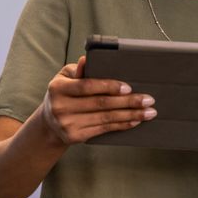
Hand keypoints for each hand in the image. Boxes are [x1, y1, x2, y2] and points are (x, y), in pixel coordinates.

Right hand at [41, 55, 156, 144]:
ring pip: (105, 118)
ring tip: (148, 112)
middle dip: (128, 102)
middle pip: (100, 104)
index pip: (87, 86)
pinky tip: (134, 121)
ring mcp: (67, 124)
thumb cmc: (63, 94)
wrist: (49, 124)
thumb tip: (86, 60)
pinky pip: (103, 129)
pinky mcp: (74, 137)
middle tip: (148, 100)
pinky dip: (122, 125)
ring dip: (130, 115)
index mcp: (58, 88)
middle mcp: (60, 107)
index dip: (109, 87)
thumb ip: (78, 70)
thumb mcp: (65, 78)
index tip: (128, 88)